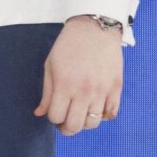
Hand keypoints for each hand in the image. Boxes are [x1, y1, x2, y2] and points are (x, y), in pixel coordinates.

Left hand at [37, 18, 124, 136]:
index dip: (53, 118)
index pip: (56, 117)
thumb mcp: (51, 66)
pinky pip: (111, 114)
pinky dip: (103, 116)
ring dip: (84, 122)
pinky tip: (96, 108)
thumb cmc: (69, 46)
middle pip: (74, 125)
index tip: (55, 112)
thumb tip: (40, 114)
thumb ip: (47, 93)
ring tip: (80, 112)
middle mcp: (84, 91)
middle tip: (66, 121)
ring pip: (93, 123)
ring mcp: (102, 90)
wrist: (94, 29)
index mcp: (64, 85)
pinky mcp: (116, 88)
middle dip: (67, 128)